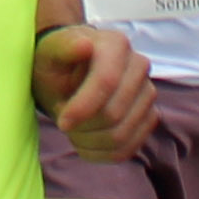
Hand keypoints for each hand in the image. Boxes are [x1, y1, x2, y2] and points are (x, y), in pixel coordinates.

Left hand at [35, 23, 155, 160]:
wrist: (69, 74)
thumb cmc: (57, 63)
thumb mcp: (50, 52)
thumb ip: (63, 48)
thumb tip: (84, 45)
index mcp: (116, 44)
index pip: (107, 82)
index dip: (83, 108)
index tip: (61, 122)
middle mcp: (139, 66)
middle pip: (114, 114)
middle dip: (82, 126)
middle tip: (63, 121)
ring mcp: (148, 93)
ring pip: (121, 136)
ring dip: (88, 141)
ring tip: (73, 129)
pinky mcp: (148, 118)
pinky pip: (126, 150)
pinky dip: (100, 153)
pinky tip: (84, 141)